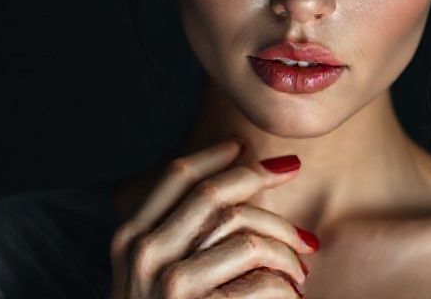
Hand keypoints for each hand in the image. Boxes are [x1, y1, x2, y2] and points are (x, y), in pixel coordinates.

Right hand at [109, 138, 318, 297]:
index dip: (217, 155)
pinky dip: (285, 287)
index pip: (176, 176)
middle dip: (260, 179)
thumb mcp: (148, 275)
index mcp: (130, 238)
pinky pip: (262, 282)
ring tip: (300, 263)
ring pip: (246, 234)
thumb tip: (232, 181)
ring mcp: (170, 284)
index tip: (246, 147)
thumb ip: (175, 233)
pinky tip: (291, 296)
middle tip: (292, 173)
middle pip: (215, 194)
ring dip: (284, 244)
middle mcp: (144, 254)